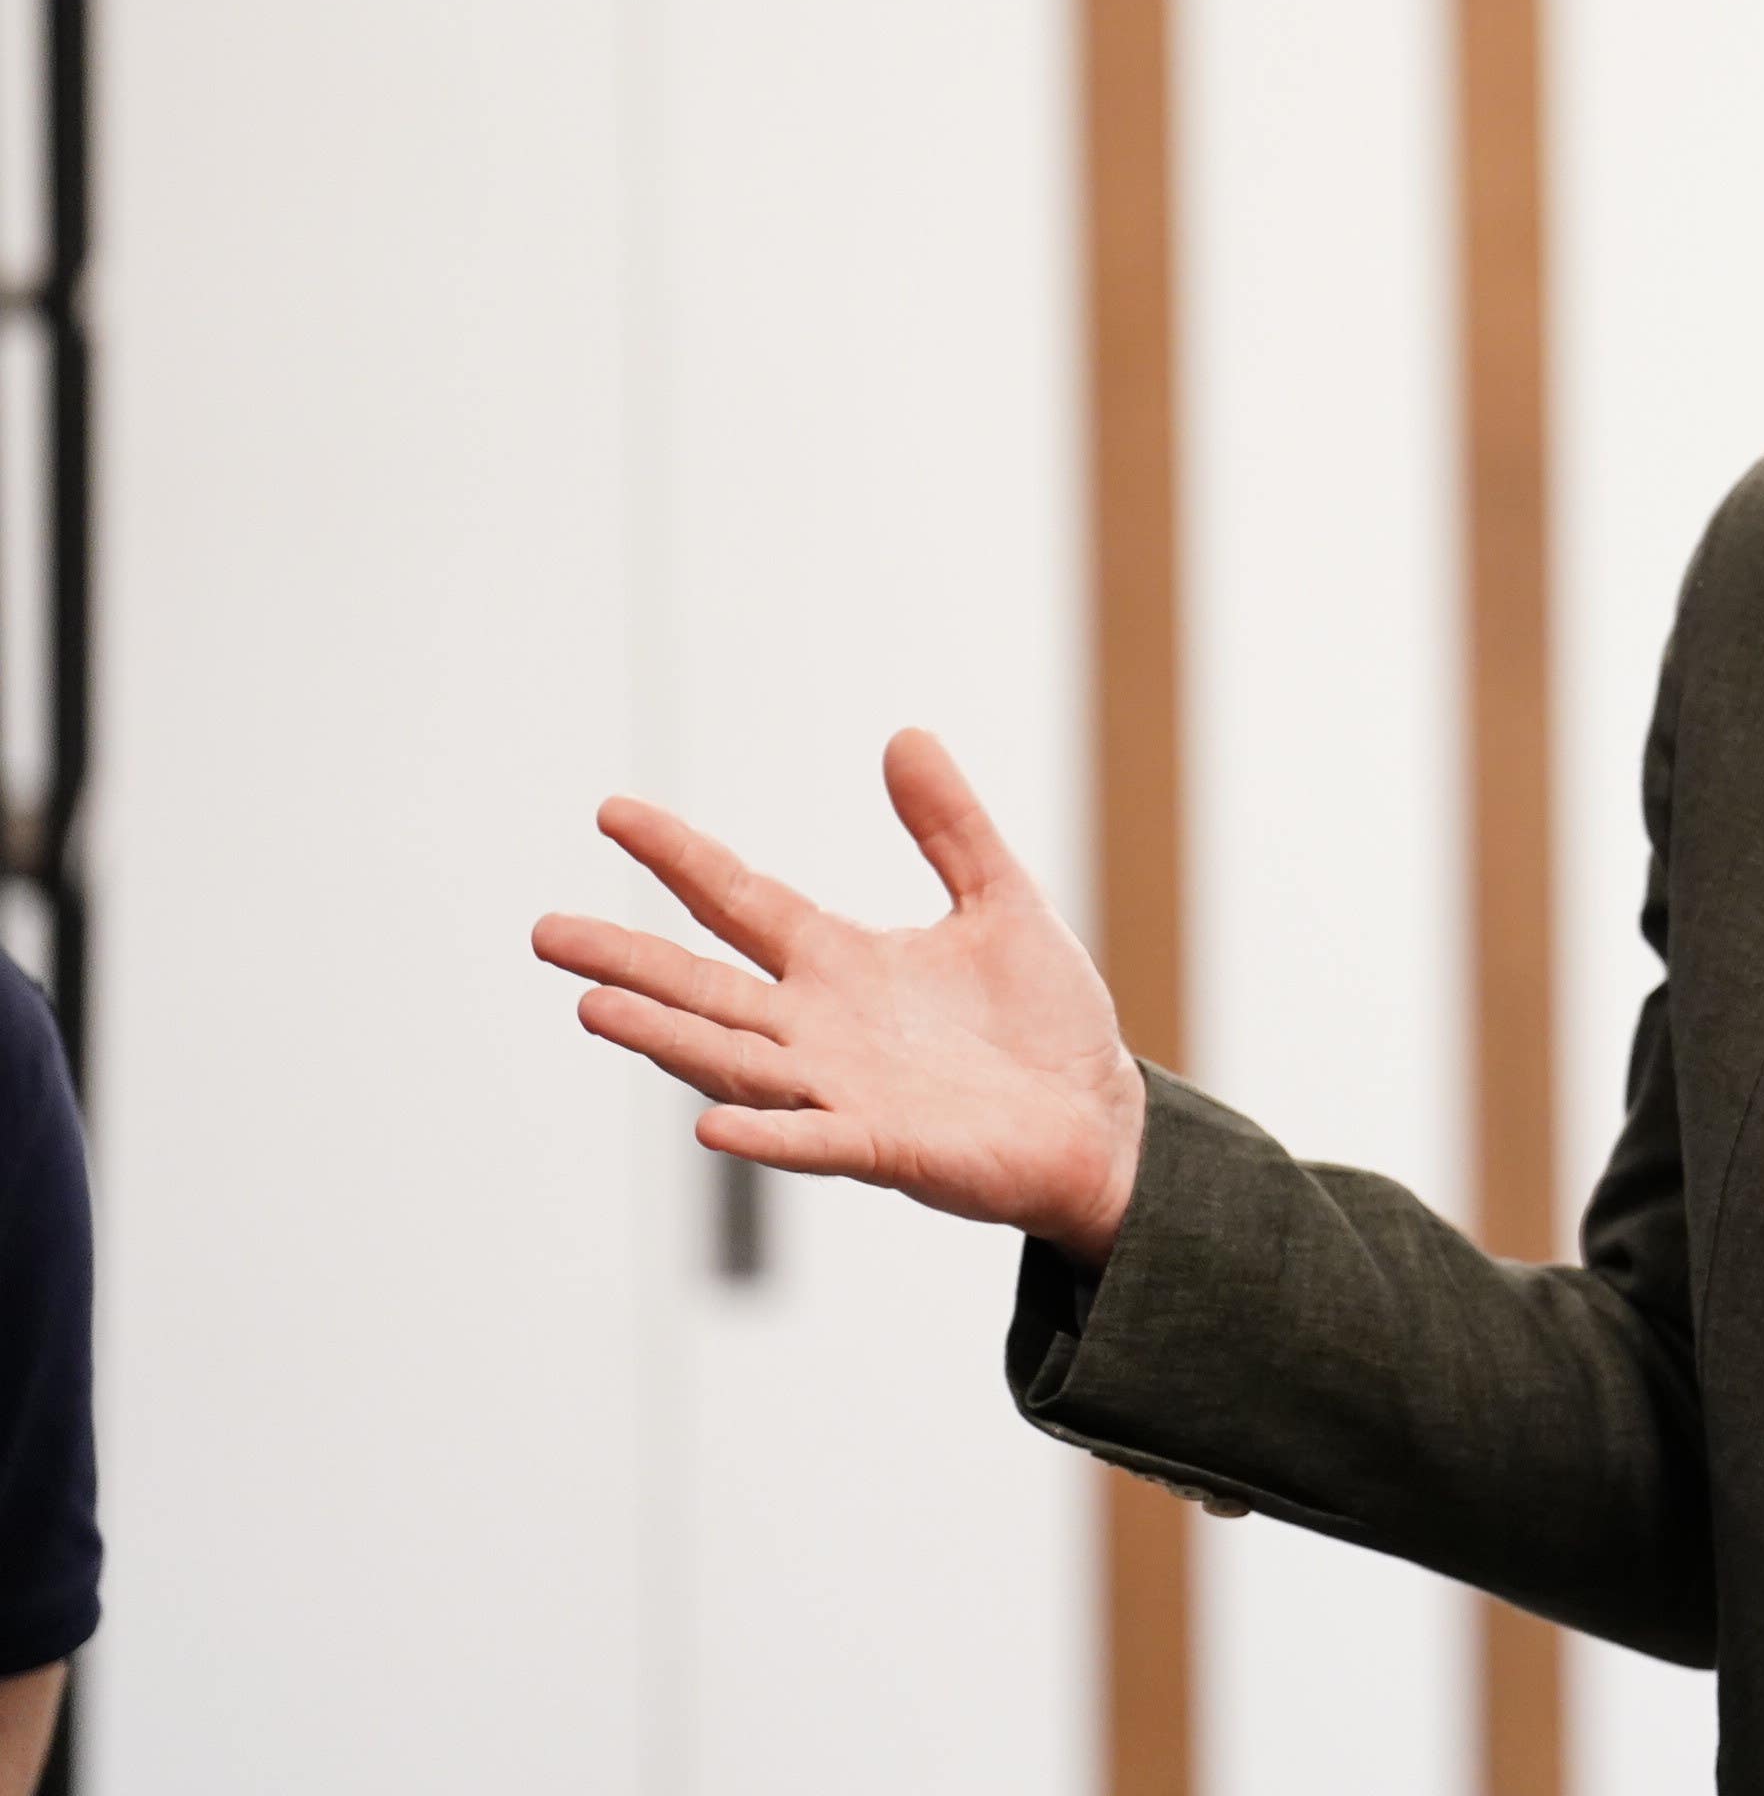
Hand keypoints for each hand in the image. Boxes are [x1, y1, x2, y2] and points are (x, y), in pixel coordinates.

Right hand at [532, 729, 1149, 1266]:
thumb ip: (951, 826)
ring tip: (593, 1008)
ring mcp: (844, 1092)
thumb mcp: (1001, 900)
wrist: (1097, 1120)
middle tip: (546, 932)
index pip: (740, 901)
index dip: (679, 857)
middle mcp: (820, 1028)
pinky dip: (766, 1135)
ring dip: (667, 1038)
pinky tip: (712, 1123)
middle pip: (704, 988)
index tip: (611, 811)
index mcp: (840, 964)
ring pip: (735, 1061)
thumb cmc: (1041, 1023)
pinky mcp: (886, 1148)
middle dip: (626, 962)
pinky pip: (814, 1142)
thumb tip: (906, 735)